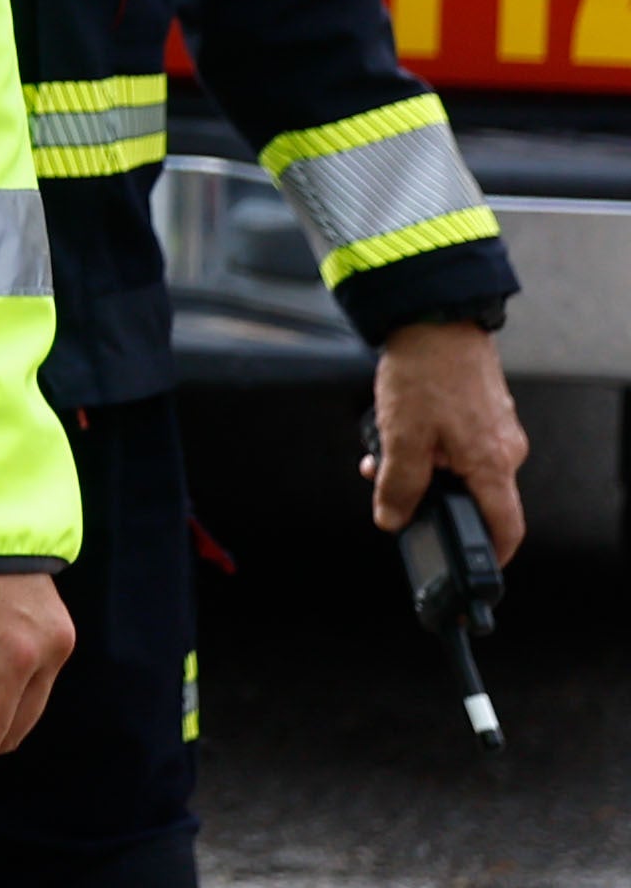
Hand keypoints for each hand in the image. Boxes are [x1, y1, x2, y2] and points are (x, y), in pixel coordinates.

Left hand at [368, 320, 530, 556]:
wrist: (435, 318)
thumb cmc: (425, 372)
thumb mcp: (401, 437)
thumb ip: (398, 485)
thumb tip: (393, 519)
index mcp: (492, 464)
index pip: (505, 526)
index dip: (492, 554)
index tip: (474, 569)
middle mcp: (504, 450)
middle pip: (472, 497)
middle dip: (429, 499)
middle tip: (389, 491)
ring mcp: (496, 430)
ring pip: (458, 468)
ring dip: (419, 467)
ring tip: (381, 450)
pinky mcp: (484, 412)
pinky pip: (456, 444)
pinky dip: (426, 445)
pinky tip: (397, 427)